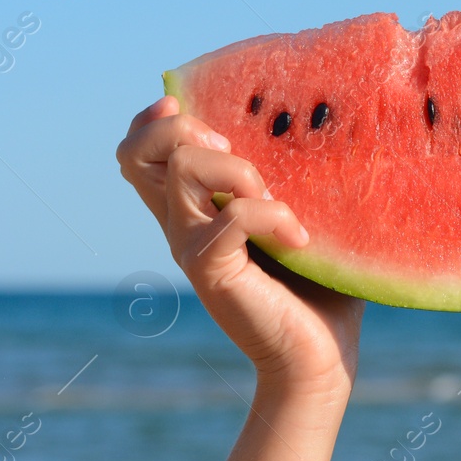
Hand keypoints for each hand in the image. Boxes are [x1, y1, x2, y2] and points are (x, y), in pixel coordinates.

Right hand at [117, 96, 361, 400]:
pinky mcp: (211, 271)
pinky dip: (271, 215)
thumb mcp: (306, 217)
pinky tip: (300, 241)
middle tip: (237, 154)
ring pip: (182, 170)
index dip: (150, 122)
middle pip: (137, 154)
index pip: (140, 153)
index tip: (183, 105)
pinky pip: (230, 217)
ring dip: (239, 170)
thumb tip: (323, 121)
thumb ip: (296, 176)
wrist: (319, 356)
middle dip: (185, 131)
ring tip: (278, 198)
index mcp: (197, 207)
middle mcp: (183, 223)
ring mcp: (191, 246)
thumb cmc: (320, 285)